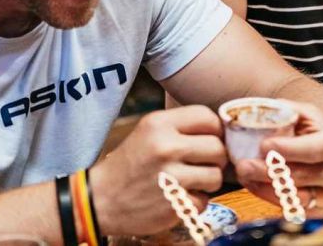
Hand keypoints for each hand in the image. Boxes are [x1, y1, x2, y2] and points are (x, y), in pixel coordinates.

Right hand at [90, 106, 226, 235]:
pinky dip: (195, 202)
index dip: (215, 130)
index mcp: (159, 123)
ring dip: (209, 181)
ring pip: (216, 176)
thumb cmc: (130, 162)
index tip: (211, 139)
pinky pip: (204, 201)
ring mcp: (170, 177)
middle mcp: (166, 147)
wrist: (100, 198)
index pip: (207, 117)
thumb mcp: (148, 131)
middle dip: (216, 158)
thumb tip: (222, 130)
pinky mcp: (173, 205)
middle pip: (218, 148)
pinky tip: (179, 197)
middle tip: (203, 164)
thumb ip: (181, 126)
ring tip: (191, 181)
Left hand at [233, 100, 322, 217]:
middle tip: (242, 164)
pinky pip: (292, 208)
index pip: (312, 149)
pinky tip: (255, 185)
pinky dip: (270, 197)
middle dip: (267, 171)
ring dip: (264, 186)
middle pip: (299, 175)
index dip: (287, 149)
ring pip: (294, 196)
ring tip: (244, 175)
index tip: (263, 145)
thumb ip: (289, 110)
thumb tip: (259, 110)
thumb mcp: (313, 116)